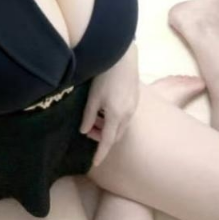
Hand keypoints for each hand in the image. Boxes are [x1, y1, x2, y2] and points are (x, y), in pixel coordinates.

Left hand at [79, 42, 139, 167]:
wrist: (123, 56)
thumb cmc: (105, 75)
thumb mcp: (93, 97)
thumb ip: (88, 116)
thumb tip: (83, 131)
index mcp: (116, 116)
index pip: (107, 141)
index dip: (100, 153)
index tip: (95, 163)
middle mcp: (128, 115)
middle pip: (116, 135)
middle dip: (102, 138)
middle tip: (88, 131)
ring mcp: (134, 107)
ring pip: (121, 126)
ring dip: (108, 128)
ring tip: (95, 118)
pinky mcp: (135, 98)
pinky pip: (125, 116)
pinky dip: (114, 119)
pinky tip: (105, 109)